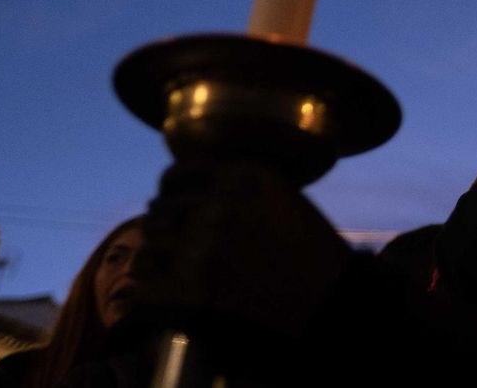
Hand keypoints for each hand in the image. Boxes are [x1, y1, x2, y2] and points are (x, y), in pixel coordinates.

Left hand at [130, 161, 349, 340]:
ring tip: (168, 263)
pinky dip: (149, 276)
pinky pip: (148, 269)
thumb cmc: (311, 254)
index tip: (172, 205)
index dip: (170, 191)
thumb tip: (186, 193)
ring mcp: (204, 242)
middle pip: (162, 206)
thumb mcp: (281, 198)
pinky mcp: (192, 282)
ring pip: (150, 235)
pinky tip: (162, 283)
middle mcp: (220, 202)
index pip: (178, 174)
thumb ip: (237, 188)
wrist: (329, 301)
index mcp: (244, 175)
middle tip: (172, 241)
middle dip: (164, 223)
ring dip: (156, 248)